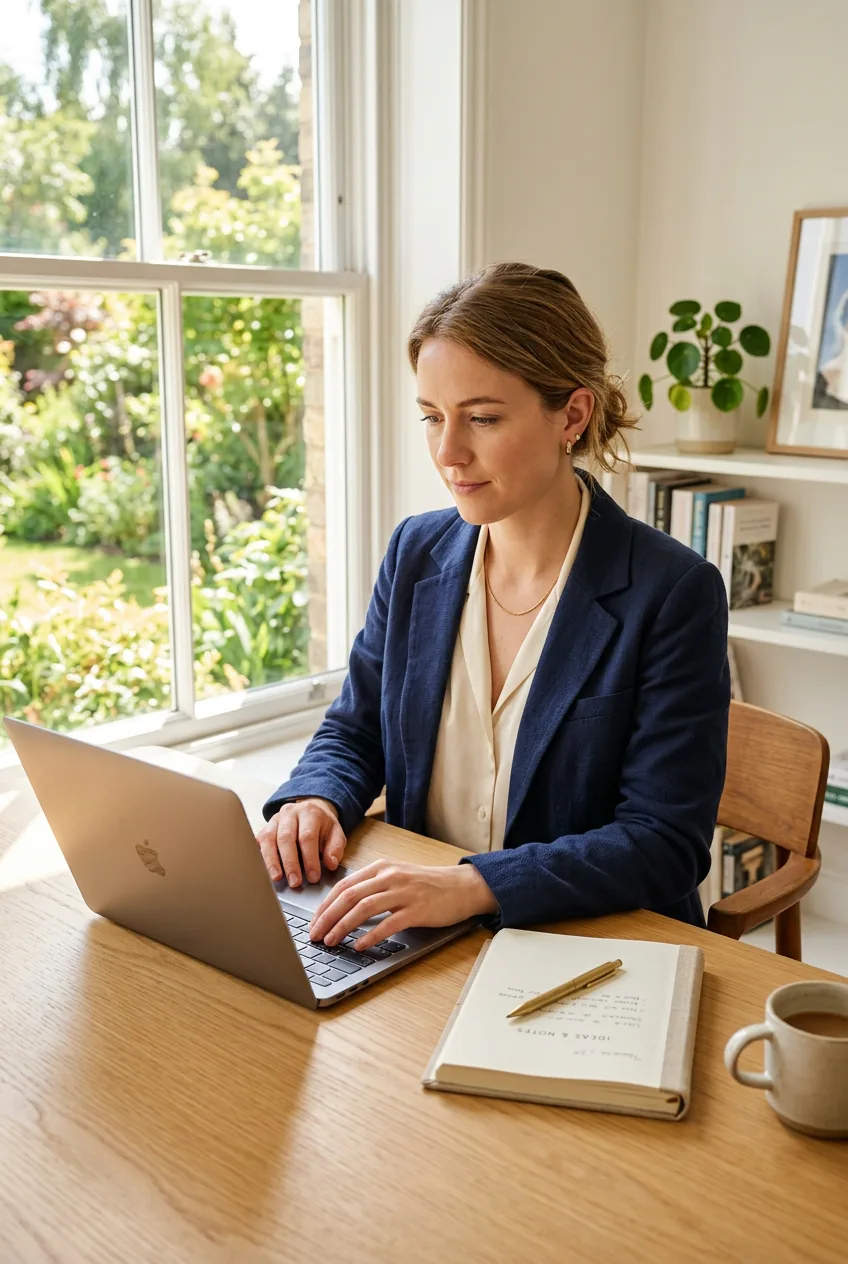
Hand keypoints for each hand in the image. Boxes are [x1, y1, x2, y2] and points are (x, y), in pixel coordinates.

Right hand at [255, 798, 345, 886]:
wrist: (310, 808)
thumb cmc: (322, 825)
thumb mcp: (336, 833)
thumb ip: (335, 848)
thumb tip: (331, 864)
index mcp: (309, 813)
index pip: (307, 837)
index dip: (309, 859)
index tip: (313, 877)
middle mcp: (289, 813)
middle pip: (286, 838)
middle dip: (290, 862)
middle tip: (295, 882)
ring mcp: (274, 820)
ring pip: (268, 839)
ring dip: (271, 861)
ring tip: (277, 877)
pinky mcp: (264, 827)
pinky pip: (258, 841)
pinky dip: (261, 856)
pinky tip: (264, 870)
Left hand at [308, 859, 497, 951]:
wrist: (462, 886)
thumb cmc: (428, 885)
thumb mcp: (396, 877)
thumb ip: (372, 886)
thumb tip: (342, 907)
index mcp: (381, 867)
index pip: (343, 885)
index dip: (325, 905)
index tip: (314, 922)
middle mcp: (390, 876)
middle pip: (349, 896)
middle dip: (327, 917)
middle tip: (314, 935)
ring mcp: (404, 892)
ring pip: (364, 908)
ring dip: (343, 926)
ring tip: (331, 941)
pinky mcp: (417, 909)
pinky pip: (389, 923)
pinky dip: (371, 935)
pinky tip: (360, 945)